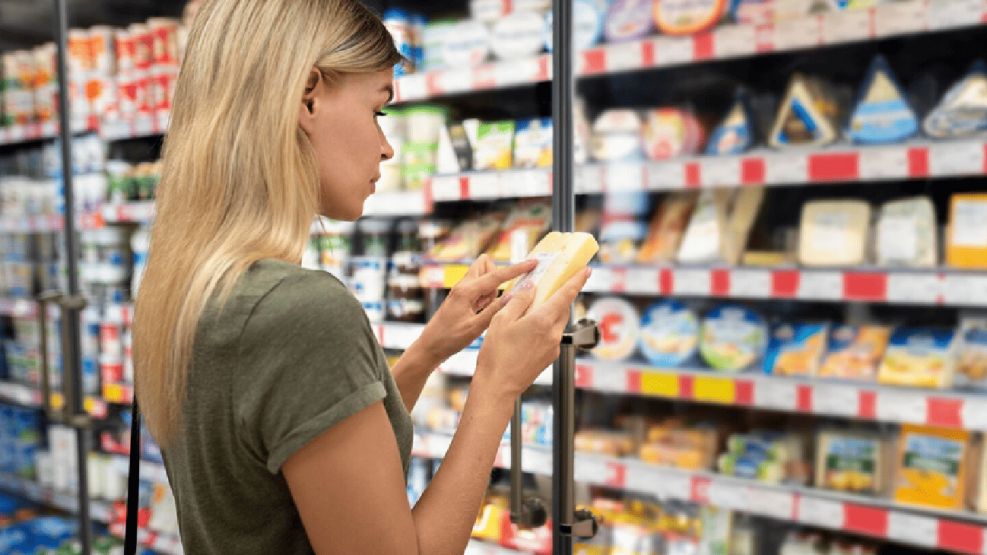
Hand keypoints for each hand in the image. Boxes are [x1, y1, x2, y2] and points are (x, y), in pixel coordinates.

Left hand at [415, 255, 536, 364]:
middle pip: (486, 264)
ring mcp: (461, 290)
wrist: (429, 347)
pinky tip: (479, 313)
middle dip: (498, 275)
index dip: (517, 269)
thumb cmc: (450, 339)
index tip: (533, 262)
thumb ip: (495, 310)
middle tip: (494, 298)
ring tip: (483, 310)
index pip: (497, 275)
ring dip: (491, 288)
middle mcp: (463, 286)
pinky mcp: (461, 297)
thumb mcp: (475, 328)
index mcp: (467, 291)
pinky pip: (479, 288)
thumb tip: (514, 295)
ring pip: (483, 276)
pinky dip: (485, 296)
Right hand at [472, 267, 591, 402]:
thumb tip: (531, 288)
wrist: (497, 387)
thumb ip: (519, 301)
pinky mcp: (549, 357)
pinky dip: (546, 325)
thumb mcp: (501, 320)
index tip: (586, 270)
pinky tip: (530, 326)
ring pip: (557, 321)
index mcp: (542, 321)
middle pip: (563, 308)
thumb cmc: (496, 356)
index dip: (577, 280)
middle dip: (561, 295)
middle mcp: (553, 334)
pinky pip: (552, 334)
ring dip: (551, 311)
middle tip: (553, 284)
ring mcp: (553, 347)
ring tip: (534, 307)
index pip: (566, 295)